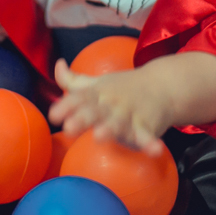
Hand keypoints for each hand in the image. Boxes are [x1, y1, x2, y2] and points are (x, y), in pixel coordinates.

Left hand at [48, 59, 169, 156]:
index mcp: (96, 93)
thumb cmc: (122, 88)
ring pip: (118, 123)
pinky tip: (155, 151)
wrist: (161, 84)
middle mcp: (110, 102)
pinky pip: (148, 136)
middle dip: (82, 118)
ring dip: (110, 129)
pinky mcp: (147, 125)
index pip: (78, 98)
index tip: (53, 116)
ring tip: (100, 136)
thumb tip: (58, 63)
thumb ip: (72, 80)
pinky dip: (151, 143)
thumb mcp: (95, 83)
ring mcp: (129, 113)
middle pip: (94, 110)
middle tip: (69, 128)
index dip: (65, 107)